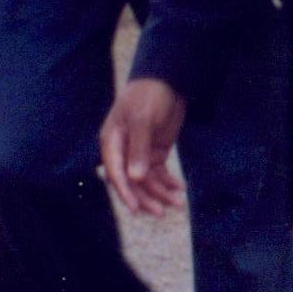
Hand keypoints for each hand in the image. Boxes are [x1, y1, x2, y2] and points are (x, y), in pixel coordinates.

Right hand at [101, 76, 189, 214]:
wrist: (167, 79)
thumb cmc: (148, 95)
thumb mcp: (143, 119)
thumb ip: (139, 148)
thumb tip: (135, 178)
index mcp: (112, 142)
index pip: (116, 173)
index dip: (126, 192)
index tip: (137, 209)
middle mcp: (123, 151)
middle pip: (133, 181)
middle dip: (147, 197)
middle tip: (162, 212)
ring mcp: (139, 152)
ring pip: (147, 180)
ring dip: (161, 192)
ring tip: (179, 203)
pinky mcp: (154, 152)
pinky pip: (159, 173)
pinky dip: (169, 182)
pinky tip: (180, 189)